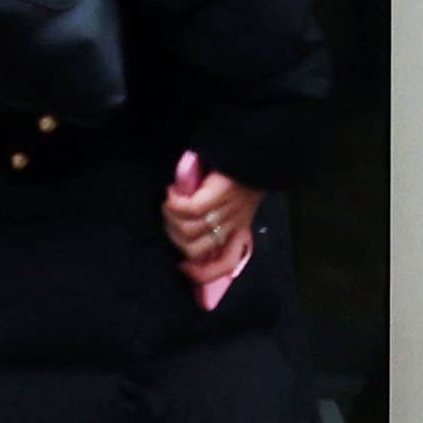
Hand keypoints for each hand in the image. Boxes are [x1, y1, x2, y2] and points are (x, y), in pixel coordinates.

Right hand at [164, 158, 264, 296]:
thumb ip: (215, 218)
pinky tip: (172, 194)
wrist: (253, 149)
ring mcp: (228, 210)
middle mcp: (235, 223)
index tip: (183, 267)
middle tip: (169, 218)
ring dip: (171, 218)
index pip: (226, 264)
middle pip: (195, 249)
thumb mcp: (233, 202)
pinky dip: (175, 204)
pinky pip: (189, 209)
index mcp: (240, 228)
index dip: (203, 274)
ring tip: (170, 204)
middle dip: (174, 236)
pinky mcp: (219, 194)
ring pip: (189, 230)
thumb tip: (185, 231)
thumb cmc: (238, 174)